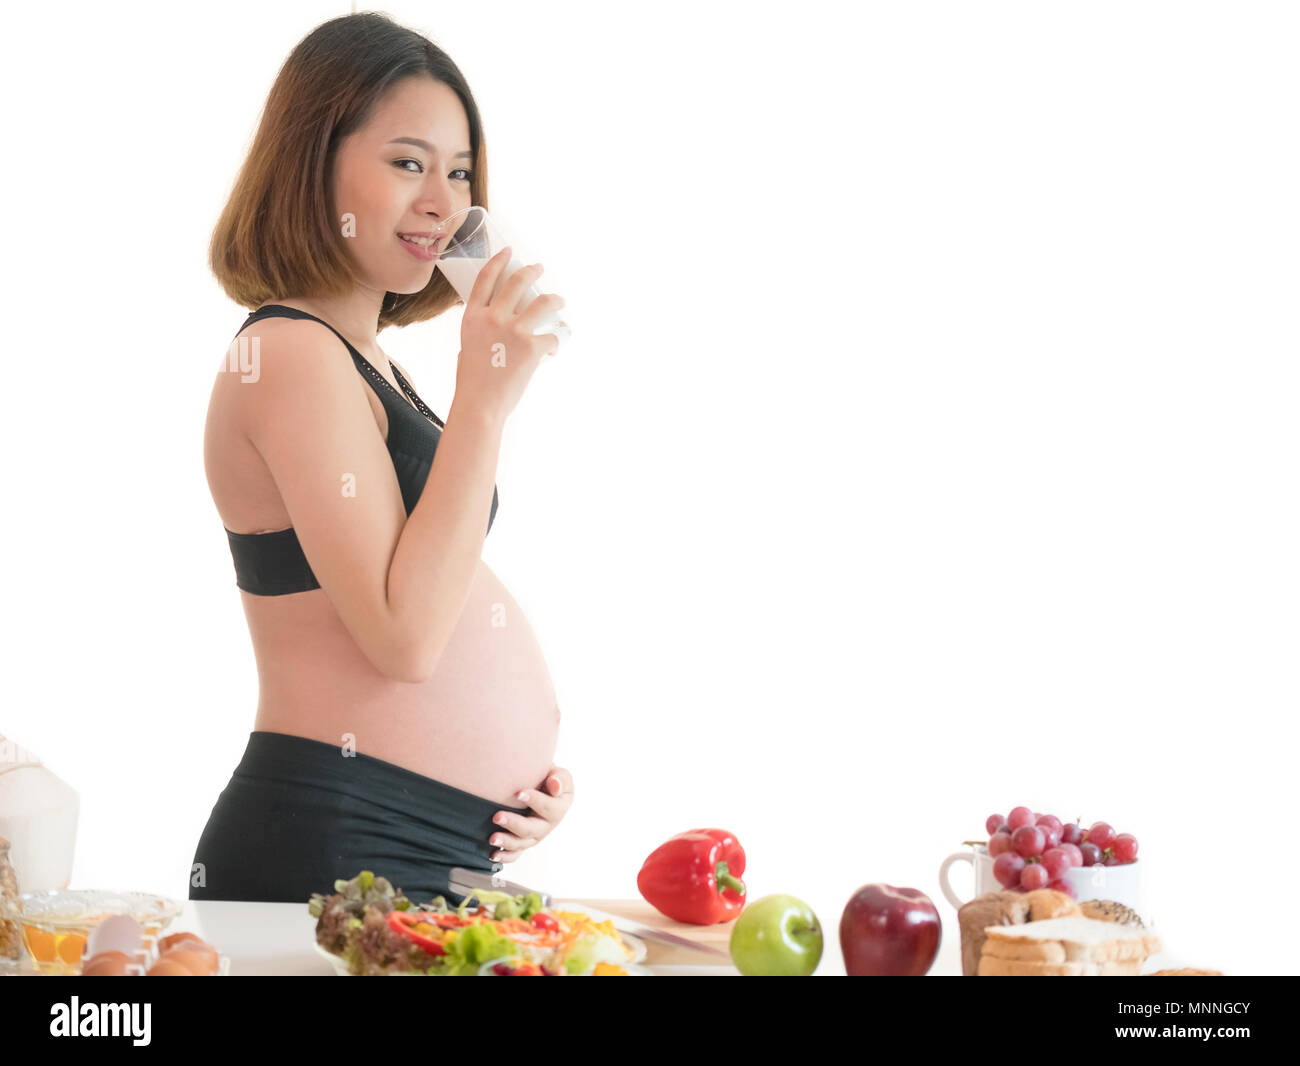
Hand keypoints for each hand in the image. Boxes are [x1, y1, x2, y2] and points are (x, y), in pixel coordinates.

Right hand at [456, 248, 564, 423]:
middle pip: (516, 282)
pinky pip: (552, 337)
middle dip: (531, 271)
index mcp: (472, 317)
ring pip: (543, 303)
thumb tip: (498, 324)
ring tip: (559, 301)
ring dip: (555, 299)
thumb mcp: (468, 346)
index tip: (508, 252)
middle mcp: (493, 318)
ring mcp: (514, 331)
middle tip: (539, 268)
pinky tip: (553, 349)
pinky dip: (555, 343)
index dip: (498, 261)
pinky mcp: (532, 347)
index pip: (486, 279)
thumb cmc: (473, 381)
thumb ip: (481, 330)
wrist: (480, 404)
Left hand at [489, 766, 573, 862]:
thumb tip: (554, 786)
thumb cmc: (550, 779)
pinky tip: (493, 855)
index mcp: (559, 808)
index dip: (535, 801)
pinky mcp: (523, 843)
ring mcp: (534, 837)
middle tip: (497, 817)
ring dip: (506, 842)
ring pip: (521, 843)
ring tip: (492, 839)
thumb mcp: (559, 776)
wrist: (541, 789)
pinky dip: (504, 856)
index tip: (519, 793)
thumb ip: (560, 779)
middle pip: (532, 829)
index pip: (549, 807)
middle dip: (514, 824)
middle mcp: (547, 826)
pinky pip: (515, 854)